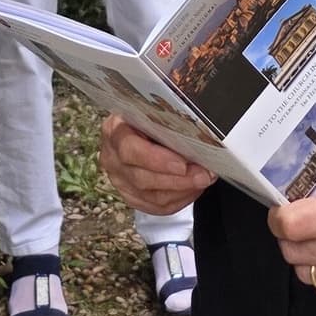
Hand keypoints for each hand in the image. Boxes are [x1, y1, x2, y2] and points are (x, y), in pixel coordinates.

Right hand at [99, 114, 213, 215]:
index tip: (182, 163)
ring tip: (203, 179)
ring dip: (182, 191)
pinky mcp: (132, 197)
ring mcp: (120, 181)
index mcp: (114, 131)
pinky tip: (193, 188)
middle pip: (142, 178)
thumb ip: (170, 112)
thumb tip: (195, 112)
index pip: (129, 149)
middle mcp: (112, 159)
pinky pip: (157, 207)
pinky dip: (179, 200)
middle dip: (178, 179)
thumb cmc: (148, 116)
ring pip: (151, 197)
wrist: (138, 129)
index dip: (156, 160)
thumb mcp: (153, 108)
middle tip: (203, 174)